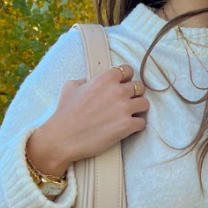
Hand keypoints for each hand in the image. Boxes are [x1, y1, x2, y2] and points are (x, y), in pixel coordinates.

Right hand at [28, 63, 148, 175]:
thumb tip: (88, 81)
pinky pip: (142, 122)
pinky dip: (136, 125)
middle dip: (134, 94)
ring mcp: (124, 108)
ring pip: (145, 104)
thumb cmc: (64, 113)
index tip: (124, 84)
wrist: (62, 138)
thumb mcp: (70, 87)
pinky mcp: (127, 125)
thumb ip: (84, 80)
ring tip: (129, 114)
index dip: (126, 78)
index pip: (127, 70)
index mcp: (105, 78)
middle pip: (139, 86)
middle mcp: (117, 90)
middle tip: (126, 101)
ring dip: (138, 109)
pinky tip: (127, 127)